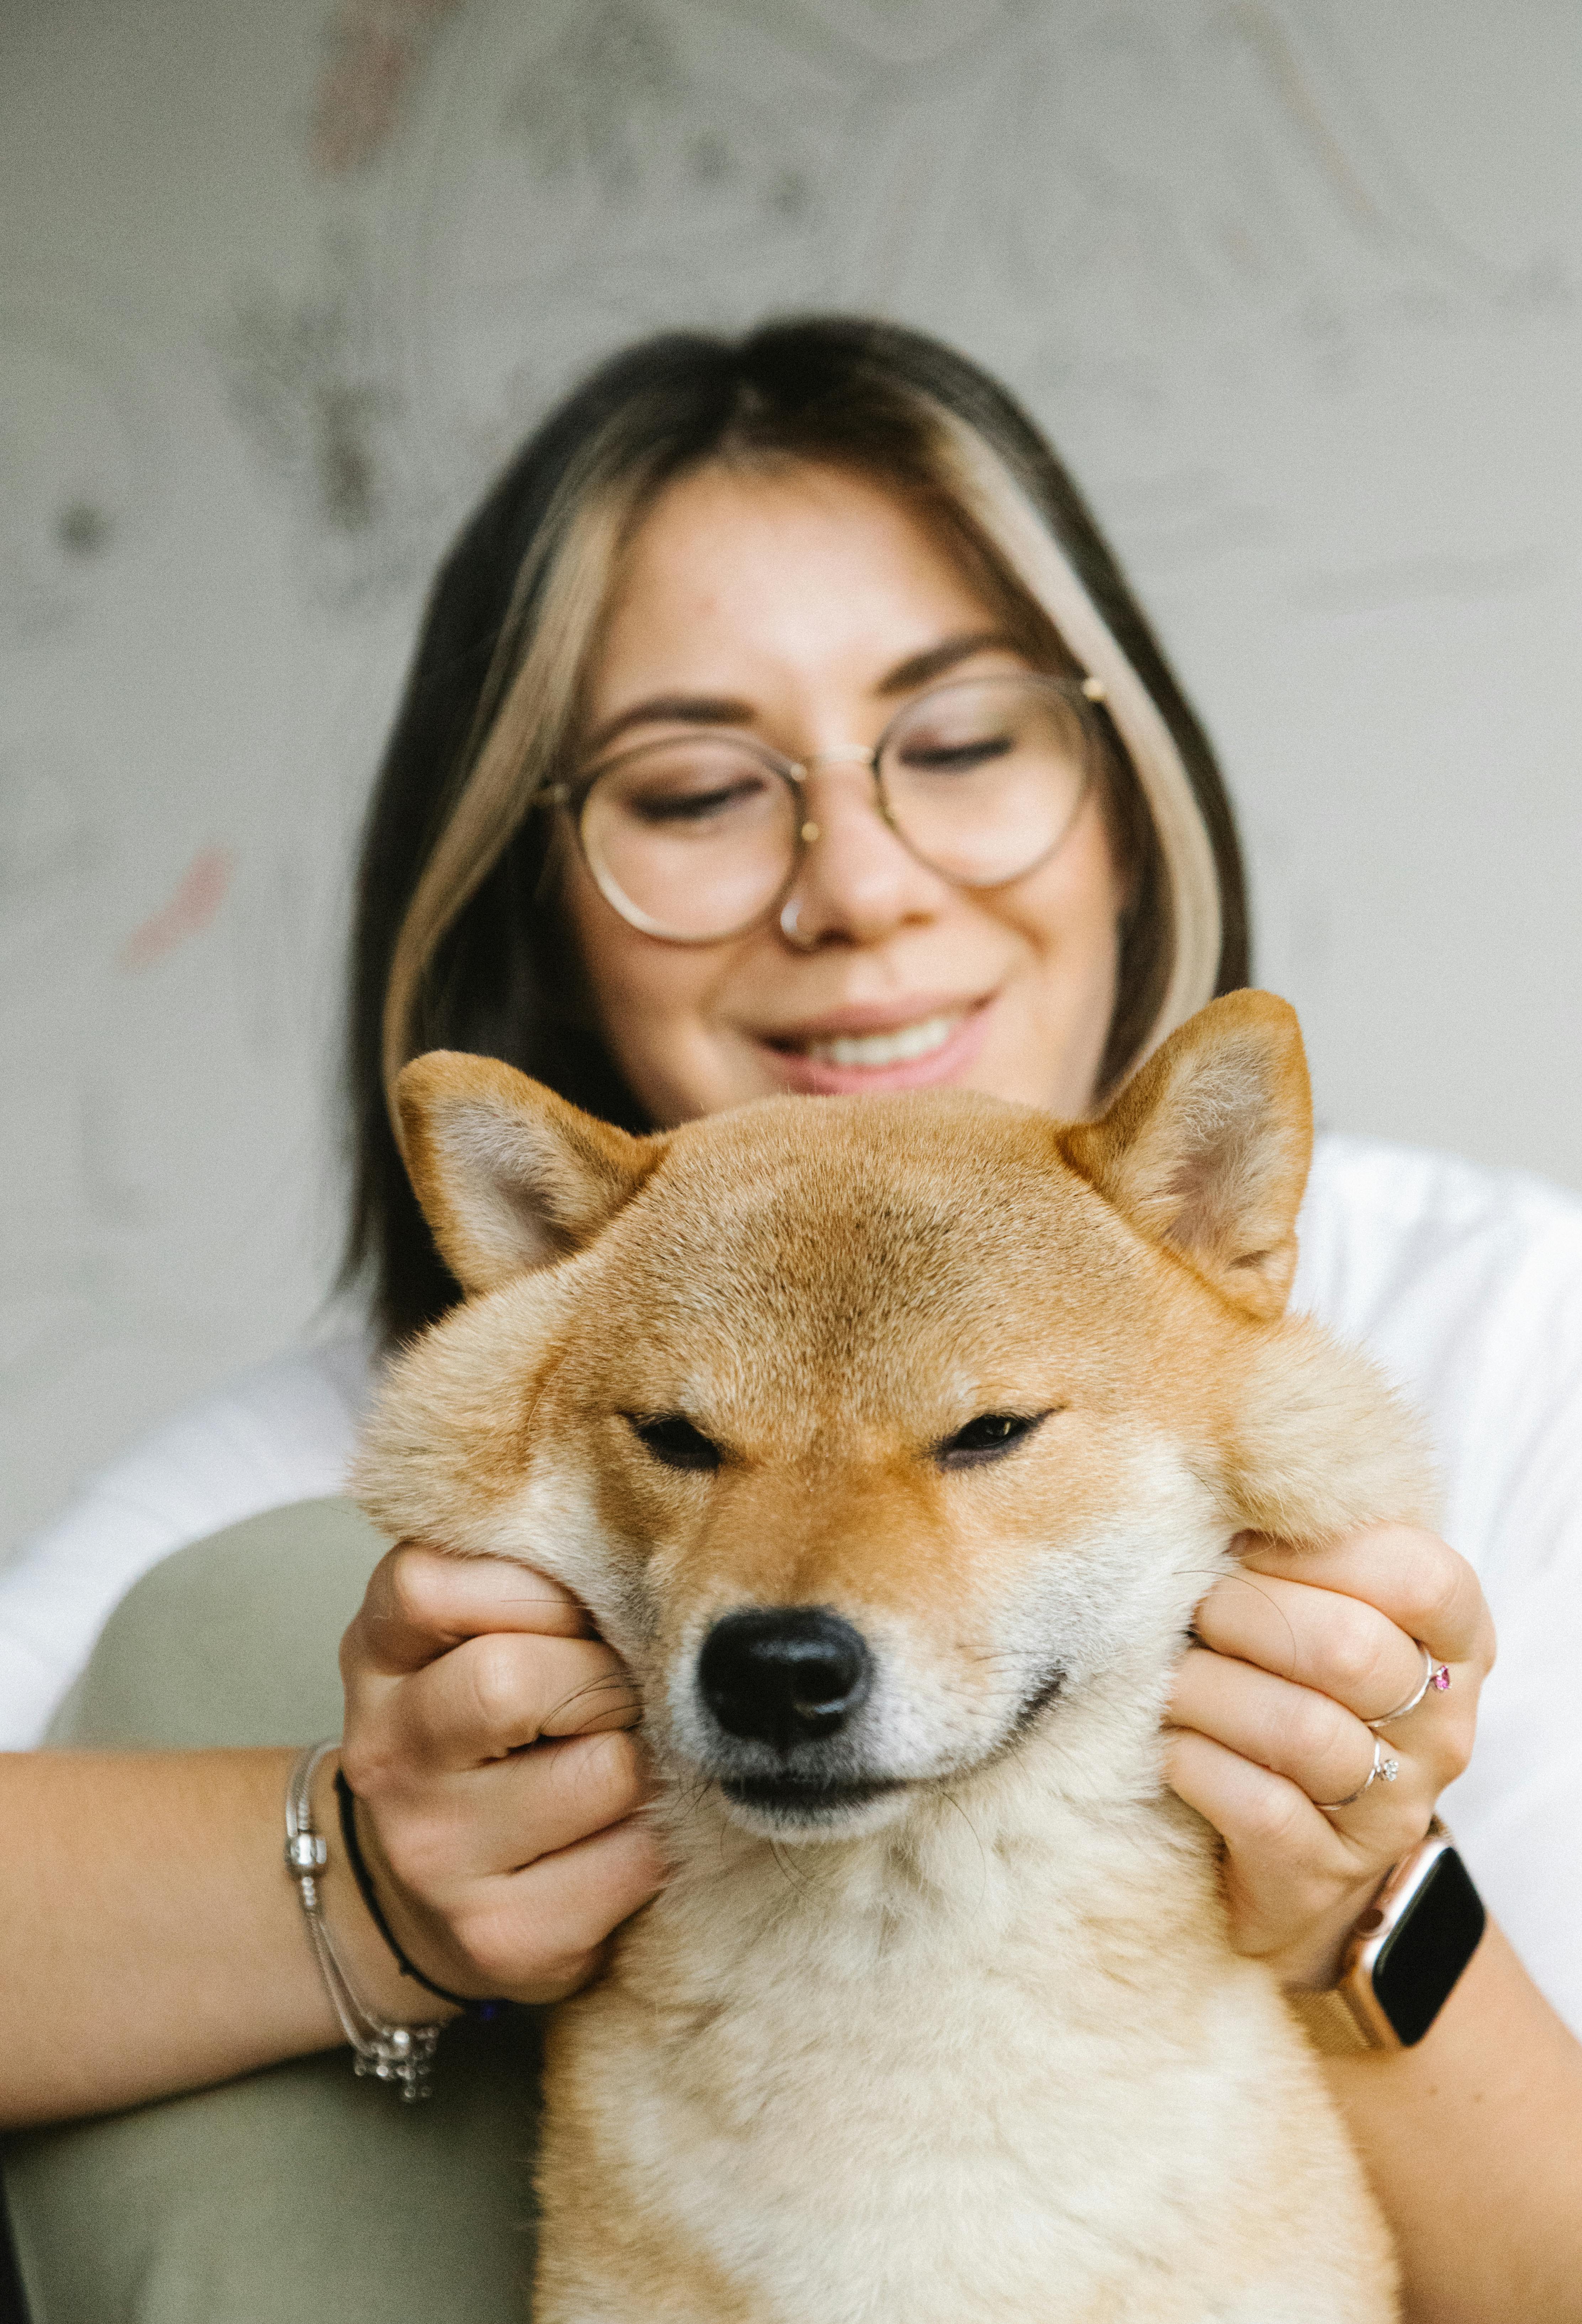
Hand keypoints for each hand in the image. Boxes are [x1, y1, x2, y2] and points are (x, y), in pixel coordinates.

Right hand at [337, 1545, 664, 2006]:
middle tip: (611, 1694)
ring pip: (606, 1769)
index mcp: (376, 1653)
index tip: (569, 1612)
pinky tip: (619, 1834)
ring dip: (644, 1760)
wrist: (422, 1886)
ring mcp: (435, 1858)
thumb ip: (529, 1573)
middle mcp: (388, 1757)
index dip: (537, 1588)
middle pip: (514, 1681)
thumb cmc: (479, 1723)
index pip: (436, 1584)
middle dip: (602, 1678)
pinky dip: (655, 1840)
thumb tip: (646, 1557)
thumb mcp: (468, 1626)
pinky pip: (638, 1860)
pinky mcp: (502, 1939)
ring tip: (616, 1761)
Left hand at [1164, 1525, 1495, 1988]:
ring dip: (1207, 1691)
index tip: (1244, 1543)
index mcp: (1454, 1644)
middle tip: (1190, 1609)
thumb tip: (1215, 1483)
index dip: (1318, 1550)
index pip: (1419, 1576)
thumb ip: (1299, 1553)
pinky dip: (1197, 1765)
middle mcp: (1440, 1729)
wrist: (1296, 1861)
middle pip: (1348, 1649)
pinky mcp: (1323, 1874)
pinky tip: (1169, 1745)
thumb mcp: (1323, 1614)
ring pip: (1300, 1731)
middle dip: (1243, 1615)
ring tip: (1167, 1677)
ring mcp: (1391, 1809)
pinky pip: (1260, 1809)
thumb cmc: (1296, 1696)